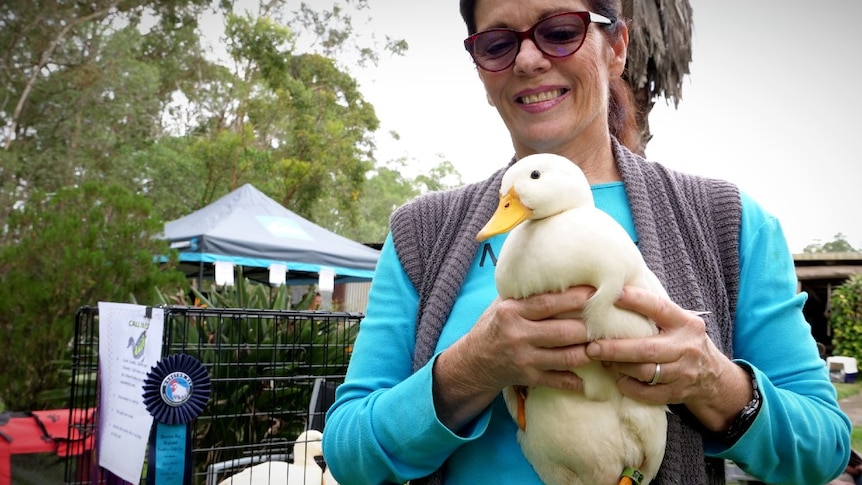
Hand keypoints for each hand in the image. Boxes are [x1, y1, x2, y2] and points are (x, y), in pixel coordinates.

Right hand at [433, 286, 593, 429]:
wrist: (473, 362)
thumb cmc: (494, 326)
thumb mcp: (502, 304)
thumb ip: (526, 292)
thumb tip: (557, 270)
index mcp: (511, 312)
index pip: (548, 303)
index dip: (574, 298)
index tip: (596, 291)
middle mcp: (518, 335)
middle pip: (563, 331)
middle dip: (588, 327)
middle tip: (606, 321)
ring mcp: (524, 359)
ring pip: (567, 357)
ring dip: (588, 352)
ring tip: (602, 345)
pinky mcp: (528, 378)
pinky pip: (559, 381)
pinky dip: (576, 381)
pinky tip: (588, 377)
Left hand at [584, 285, 752, 432]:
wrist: (713, 377)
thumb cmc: (684, 341)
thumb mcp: (679, 322)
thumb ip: (656, 310)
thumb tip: (617, 289)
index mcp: (686, 324)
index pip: (660, 308)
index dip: (637, 300)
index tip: (613, 295)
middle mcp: (686, 347)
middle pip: (647, 349)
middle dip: (616, 348)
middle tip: (592, 346)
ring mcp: (683, 373)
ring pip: (644, 372)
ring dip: (618, 366)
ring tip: (600, 359)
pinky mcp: (676, 393)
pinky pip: (646, 393)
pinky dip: (627, 386)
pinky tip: (616, 376)